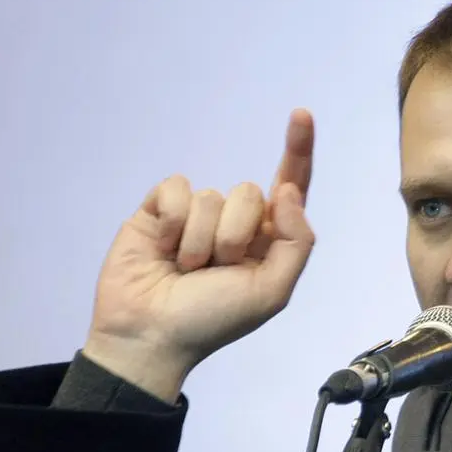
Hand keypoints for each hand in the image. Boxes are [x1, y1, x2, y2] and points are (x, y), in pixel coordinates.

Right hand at [82, 109, 316, 401]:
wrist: (150, 335)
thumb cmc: (212, 320)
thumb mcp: (270, 292)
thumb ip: (296, 242)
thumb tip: (288, 191)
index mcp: (267, 241)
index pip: (289, 188)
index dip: (298, 152)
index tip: (301, 115)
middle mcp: (235, 222)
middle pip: (251, 194)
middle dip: (234, 237)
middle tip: (214, 272)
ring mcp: (196, 214)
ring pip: (212, 195)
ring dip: (200, 240)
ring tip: (185, 269)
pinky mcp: (159, 209)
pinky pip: (177, 189)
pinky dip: (173, 222)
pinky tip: (163, 249)